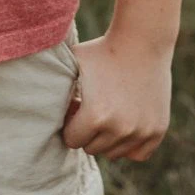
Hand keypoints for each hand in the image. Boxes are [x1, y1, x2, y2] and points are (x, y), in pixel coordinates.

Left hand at [60, 33, 171, 161]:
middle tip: (94, 107)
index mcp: (94, 117)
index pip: (72, 140)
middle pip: (93, 148)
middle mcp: (119, 129)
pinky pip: (139, 154)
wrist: (143, 40)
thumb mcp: (72, 65)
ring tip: (109, 111)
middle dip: (89, 131)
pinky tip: (127, 122)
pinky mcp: (158, 130)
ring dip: (109, 138)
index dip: (71, 123)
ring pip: (114, 153)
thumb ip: (52, 87)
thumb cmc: (103, 51)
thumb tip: (36, 107)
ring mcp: (141, 131)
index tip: (77, 106)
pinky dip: (131, 144)